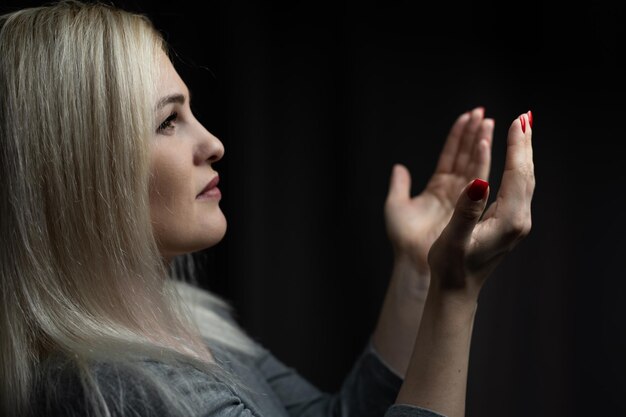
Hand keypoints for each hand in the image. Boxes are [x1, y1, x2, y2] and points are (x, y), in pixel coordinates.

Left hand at [384, 106, 493, 273]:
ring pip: (472, 165)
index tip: (470, 116)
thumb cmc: (405, 241)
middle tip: (484, 113)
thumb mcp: (396, 208)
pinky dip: (479, 163)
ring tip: (489, 121)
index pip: (451, 155)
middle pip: (466, 157)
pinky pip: (473, 180)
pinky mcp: (467, 208)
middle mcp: (454, 192)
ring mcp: (462, 199)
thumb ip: (399, 186)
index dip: (459, 136)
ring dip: (480, 142)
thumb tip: (399, 167)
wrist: (414, 265)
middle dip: (475, 134)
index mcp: (438, 188)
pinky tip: (485, 145)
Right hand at [427, 112, 534, 299]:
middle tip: (523, 117)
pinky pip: (518, 186)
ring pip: (525, 179)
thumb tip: (478, 181)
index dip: (517, 147)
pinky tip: (514, 158)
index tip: (517, 122)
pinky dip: (517, 166)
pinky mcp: (510, 222)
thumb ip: (466, 210)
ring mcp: (516, 221)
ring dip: (522, 153)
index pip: (518, 175)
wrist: (457, 289)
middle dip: (524, 144)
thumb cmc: (451, 266)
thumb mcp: (454, 239)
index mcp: (508, 221)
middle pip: (527, 173)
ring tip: (520, 130)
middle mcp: (518, 219)